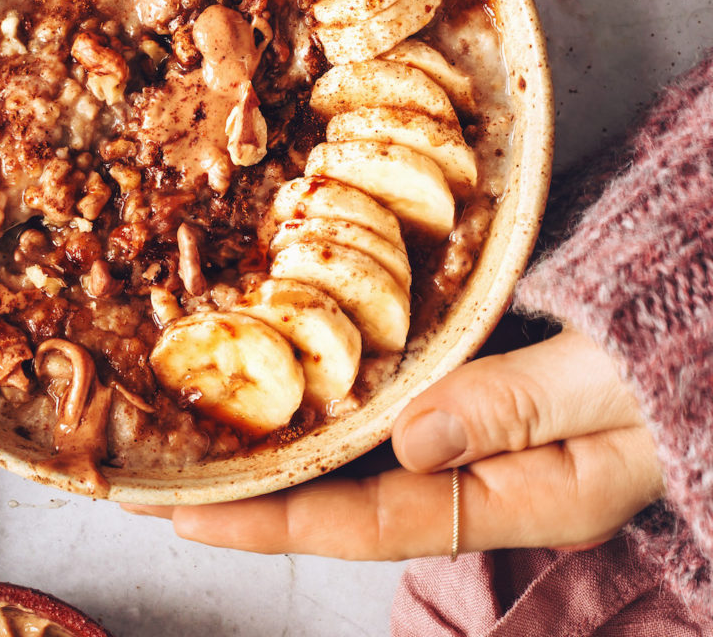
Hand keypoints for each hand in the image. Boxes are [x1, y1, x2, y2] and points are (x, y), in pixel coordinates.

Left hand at [123, 329, 664, 557]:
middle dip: (259, 491)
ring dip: (289, 444)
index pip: (374, 521)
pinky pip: (393, 398)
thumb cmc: (682, 349)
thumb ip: (517, 409)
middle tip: (167, 478)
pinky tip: (292, 378)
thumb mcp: (610, 383)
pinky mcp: (478, 379)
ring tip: (207, 432)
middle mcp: (486, 470)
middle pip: (353, 495)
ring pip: (365, 451)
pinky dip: (336, 394)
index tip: (190, 514)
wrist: (706, 303)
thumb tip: (410, 440)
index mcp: (519, 492)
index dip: (277, 519)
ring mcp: (480, 427)